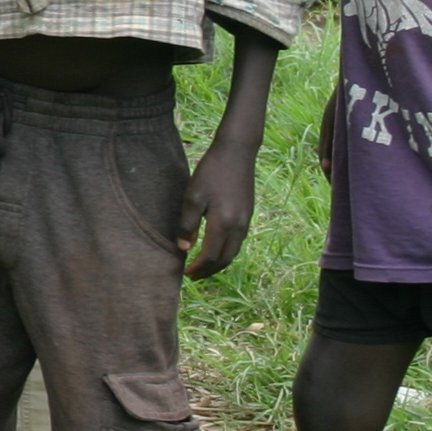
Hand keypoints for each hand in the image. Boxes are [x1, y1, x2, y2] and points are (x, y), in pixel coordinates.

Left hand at [180, 132, 258, 278]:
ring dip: (218, 262)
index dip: (198, 267)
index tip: (185, 274)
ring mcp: (246, 221)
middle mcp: (239, 226)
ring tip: (202, 267)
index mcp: (224, 223)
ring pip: (233, 251)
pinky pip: (237, 241)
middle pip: (225, 258)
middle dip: (209, 270)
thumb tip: (184, 249)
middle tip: (193, 276)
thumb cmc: (210, 173)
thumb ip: (187, 224)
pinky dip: (226, 251)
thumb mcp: (192, 197)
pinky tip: (214, 248)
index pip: (210, 256)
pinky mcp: (248, 214)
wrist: (236, 154)